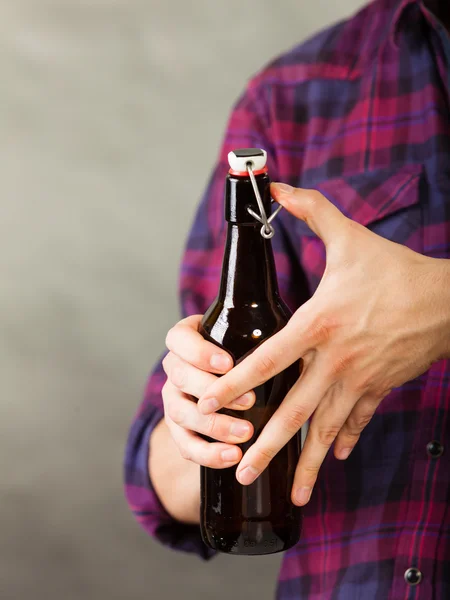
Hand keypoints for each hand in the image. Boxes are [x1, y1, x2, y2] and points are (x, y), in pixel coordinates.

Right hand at [162, 315, 254, 467]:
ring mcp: (173, 399)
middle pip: (180, 377)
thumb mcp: (244, 338)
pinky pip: (185, 444)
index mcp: (185, 339)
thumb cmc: (242, 351)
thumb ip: (253, 336)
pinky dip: (208, 453)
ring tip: (246, 433)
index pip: (179, 339)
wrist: (227, 382)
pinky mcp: (178, 429)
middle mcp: (173, 368)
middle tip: (250, 400)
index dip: (200, 353)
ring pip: (181, 413)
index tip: (228, 364)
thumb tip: (285, 340)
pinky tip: (233, 456)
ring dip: (215, 425)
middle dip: (213, 391)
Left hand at [197, 182, 449, 505]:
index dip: (235, 381)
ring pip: (328, 428)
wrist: (449, 300)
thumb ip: (311, 211)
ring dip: (308, 462)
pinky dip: (345, 438)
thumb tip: (277, 186)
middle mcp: (335, 359)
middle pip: (295, 410)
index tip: (208, 403)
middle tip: (244, 471)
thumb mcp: (349, 237)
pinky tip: (333, 456)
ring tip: (293, 496)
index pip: (267, 358)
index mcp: (319, 323)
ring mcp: (360, 379)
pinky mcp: (380, 387)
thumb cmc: (394, 269)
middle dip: (268, 445)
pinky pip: (358, 419)